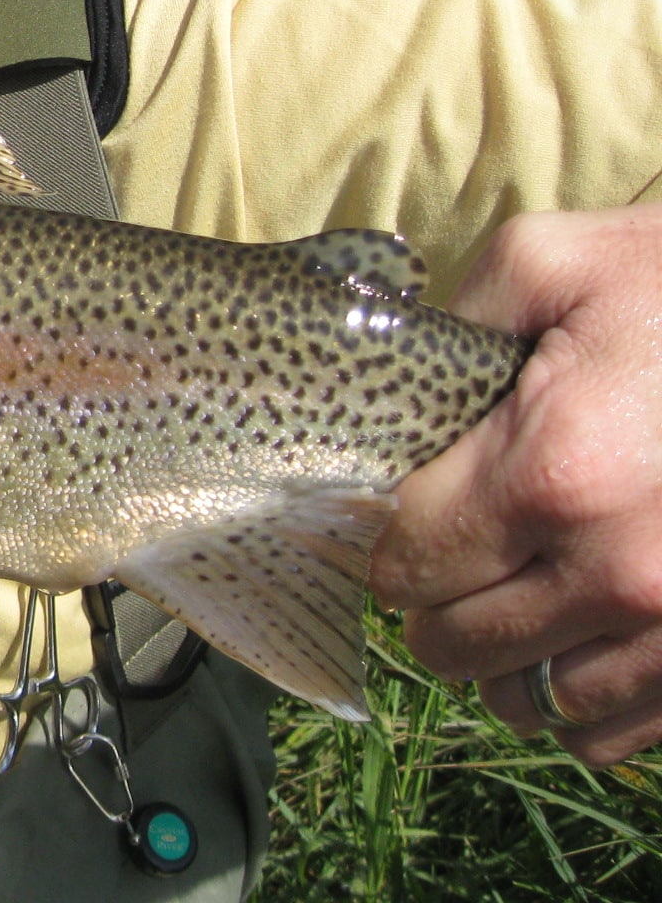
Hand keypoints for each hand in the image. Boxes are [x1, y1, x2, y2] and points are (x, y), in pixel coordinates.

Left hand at [370, 206, 661, 763]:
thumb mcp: (549, 264)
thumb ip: (448, 326)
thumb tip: (381, 387)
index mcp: (553, 473)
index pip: (403, 564)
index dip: (389, 537)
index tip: (405, 509)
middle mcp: (617, 573)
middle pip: (452, 644)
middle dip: (437, 600)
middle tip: (459, 549)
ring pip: (528, 703)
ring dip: (505, 658)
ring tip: (515, 594)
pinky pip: (613, 735)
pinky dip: (582, 700)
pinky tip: (579, 637)